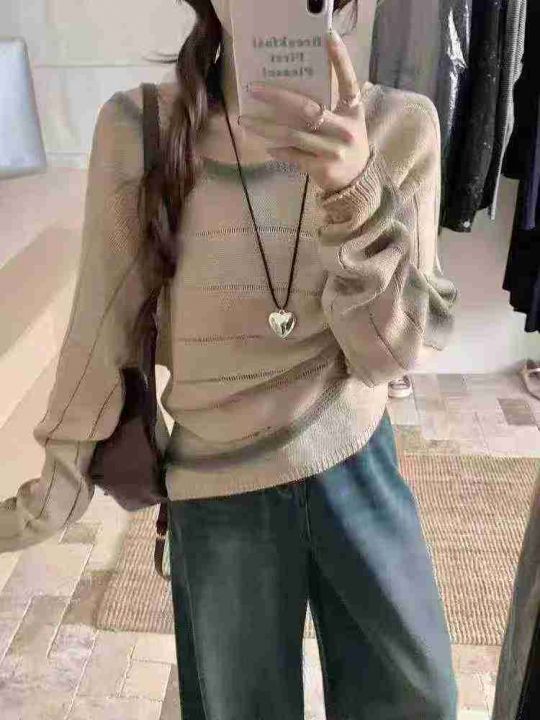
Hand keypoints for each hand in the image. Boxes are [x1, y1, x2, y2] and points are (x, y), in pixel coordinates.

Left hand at [238, 29, 369, 193]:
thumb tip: (289, 89)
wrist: (355, 180)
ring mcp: (333, 150)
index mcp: (353, 111)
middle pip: (306, 108)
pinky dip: (279, 150)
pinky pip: (294, 155)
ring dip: (265, 127)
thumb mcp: (346, 121)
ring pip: (293, 134)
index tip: (328, 36)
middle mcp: (345, 129)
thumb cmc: (344, 143)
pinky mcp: (322, 167)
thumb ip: (328, 105)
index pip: (348, 81)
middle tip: (253, 88)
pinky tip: (267, 146)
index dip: (340, 59)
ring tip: (245, 120)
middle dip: (276, 97)